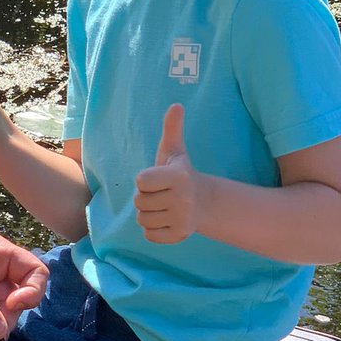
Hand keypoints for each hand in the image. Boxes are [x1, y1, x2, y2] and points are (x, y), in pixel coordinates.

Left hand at [134, 104, 202, 243]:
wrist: (202, 202)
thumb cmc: (178, 174)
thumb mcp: (174, 151)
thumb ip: (172, 129)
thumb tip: (176, 105)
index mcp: (178, 176)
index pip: (140, 181)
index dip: (144, 180)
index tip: (157, 179)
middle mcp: (183, 198)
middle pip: (139, 202)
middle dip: (145, 198)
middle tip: (161, 194)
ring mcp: (182, 218)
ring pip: (142, 220)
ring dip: (147, 214)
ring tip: (163, 206)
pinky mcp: (179, 235)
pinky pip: (149, 235)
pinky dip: (153, 230)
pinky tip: (165, 220)